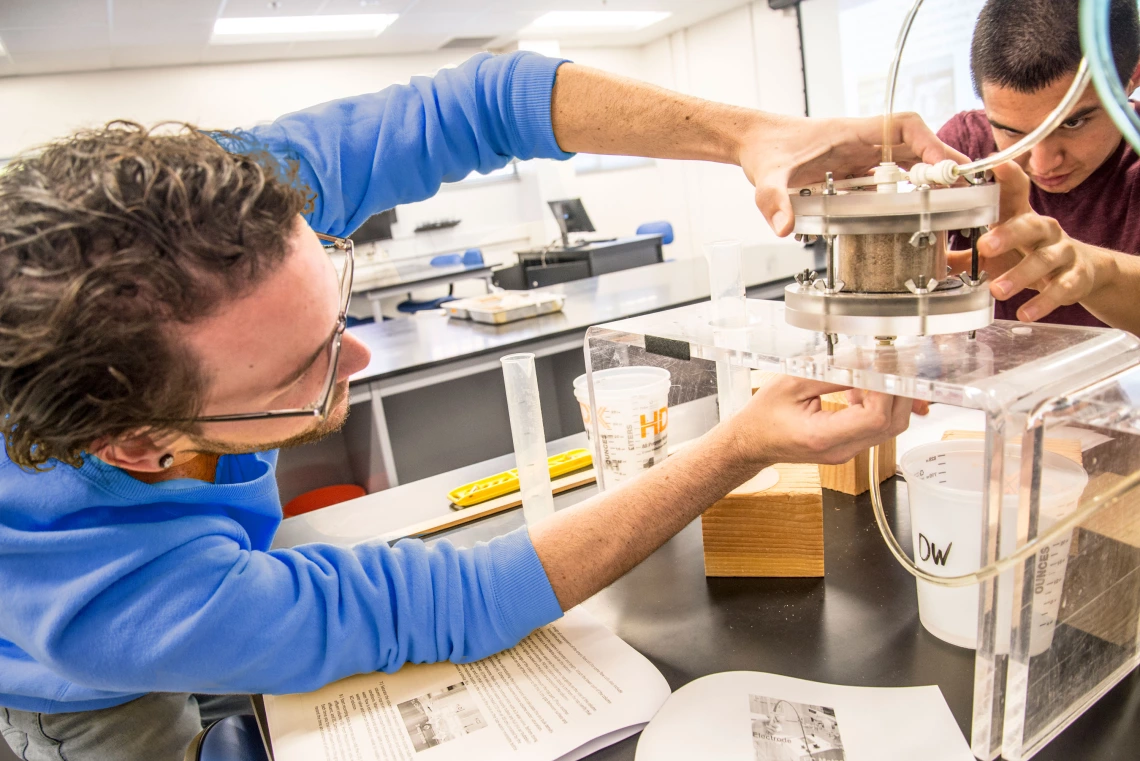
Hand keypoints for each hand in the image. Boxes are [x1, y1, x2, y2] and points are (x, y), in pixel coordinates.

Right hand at [726, 376, 910, 467]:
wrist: (752, 443)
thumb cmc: (763, 416)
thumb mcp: (791, 383)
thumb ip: (831, 372)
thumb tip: (865, 359)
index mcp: (822, 437)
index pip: (875, 417)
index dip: (884, 388)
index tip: (879, 364)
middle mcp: (841, 450)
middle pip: (893, 422)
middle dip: (897, 389)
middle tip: (885, 362)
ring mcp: (849, 451)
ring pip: (892, 425)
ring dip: (889, 396)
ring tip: (866, 376)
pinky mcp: (851, 446)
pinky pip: (880, 426)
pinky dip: (880, 404)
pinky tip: (860, 390)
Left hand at [739, 112, 967, 236]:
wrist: (754, 144)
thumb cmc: (765, 150)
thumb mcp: (767, 178)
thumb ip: (774, 200)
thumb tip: (784, 228)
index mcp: (851, 133)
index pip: (903, 126)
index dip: (931, 142)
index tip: (948, 166)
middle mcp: (862, 142)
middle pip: (915, 146)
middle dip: (942, 165)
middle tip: (968, 190)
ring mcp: (860, 157)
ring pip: (906, 163)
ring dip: (930, 180)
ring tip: (955, 205)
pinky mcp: (855, 172)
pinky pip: (889, 180)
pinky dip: (908, 193)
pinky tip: (920, 214)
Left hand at [975, 162, 1108, 321]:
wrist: (1081, 272)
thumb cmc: (1027, 256)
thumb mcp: (997, 254)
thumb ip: (964, 257)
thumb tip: (929, 262)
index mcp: (1021, 217)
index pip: (1016, 190)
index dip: (1008, 177)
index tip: (996, 165)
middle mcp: (1043, 229)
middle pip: (1029, 225)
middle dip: (1008, 234)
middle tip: (985, 247)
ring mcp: (1062, 252)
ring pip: (1044, 259)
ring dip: (1020, 275)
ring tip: (998, 290)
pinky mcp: (1075, 276)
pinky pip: (1061, 288)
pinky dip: (1043, 301)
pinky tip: (1026, 312)